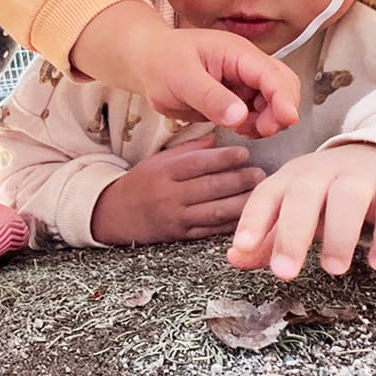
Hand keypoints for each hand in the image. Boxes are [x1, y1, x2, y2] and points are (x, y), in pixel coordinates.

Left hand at [69, 1, 299, 134]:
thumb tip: (240, 116)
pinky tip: (239, 128)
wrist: (147, 64)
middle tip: (263, 130)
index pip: (272, 74)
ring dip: (268, 120)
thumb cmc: (161, 61)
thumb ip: (210, 97)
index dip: (284, 97)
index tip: (286, 120)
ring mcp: (243, 82)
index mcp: (237, 53)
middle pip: (282, 86)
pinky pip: (257, 113)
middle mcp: (246, 66)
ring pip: (273, 103)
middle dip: (280, 110)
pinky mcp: (236, 97)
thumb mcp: (182, 79)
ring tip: (245, 130)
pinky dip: (255, 125)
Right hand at [90, 134, 266, 244]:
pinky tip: (247, 215)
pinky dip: (230, 223)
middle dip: (239, 180)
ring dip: (241, 202)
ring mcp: (175, 217)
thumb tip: (217, 139)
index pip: (198, 163)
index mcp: (163, 172)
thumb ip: (188, 150)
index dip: (224, 158)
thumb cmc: (141, 182)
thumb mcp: (158, 160)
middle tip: (261, 173)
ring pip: (214, 211)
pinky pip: (210, 230)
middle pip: (210, 187)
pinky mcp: (179, 236)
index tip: (245, 153)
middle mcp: (169, 195)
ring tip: (260, 193)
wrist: (114, 214)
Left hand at [226, 143, 375, 279]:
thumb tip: (234, 259)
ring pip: (348, 198)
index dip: (252, 220)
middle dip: (292, 234)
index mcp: (293, 177)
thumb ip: (267, 236)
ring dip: (339, 235)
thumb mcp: (296, 210)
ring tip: (333, 269)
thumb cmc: (329, 193)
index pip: (267, 194)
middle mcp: (324, 172)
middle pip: (304, 195)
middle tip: (284, 273)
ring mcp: (363, 177)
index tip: (241, 248)